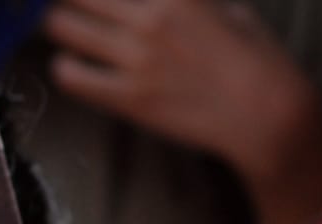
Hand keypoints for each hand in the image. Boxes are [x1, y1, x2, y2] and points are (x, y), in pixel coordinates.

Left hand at [43, 0, 321, 223]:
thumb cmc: (254, 58)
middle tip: (64, 2)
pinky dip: (63, 68)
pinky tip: (71, 66)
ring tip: (61, 28)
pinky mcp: (128, 98)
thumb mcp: (226, 7)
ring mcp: (135, 59)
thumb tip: (157, 1)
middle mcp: (149, 18)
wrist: (265, 115)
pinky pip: (71, 77)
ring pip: (61, 27)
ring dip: (56, 24)